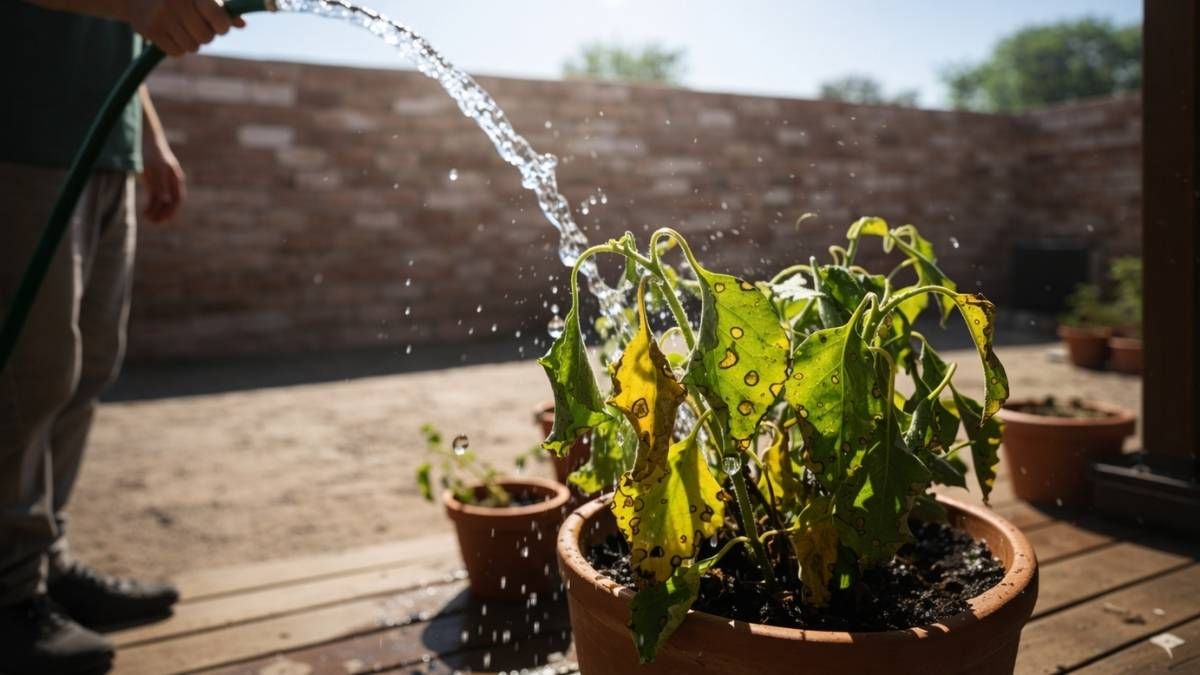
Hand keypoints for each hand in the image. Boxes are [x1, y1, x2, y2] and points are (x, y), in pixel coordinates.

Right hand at [127, 0, 245, 56]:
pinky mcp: (149, 29)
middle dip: (206, 34)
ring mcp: (160, 16)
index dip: (222, 25)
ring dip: (192, 42)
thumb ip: (222, 8)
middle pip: (206, 37)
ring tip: (182, 27)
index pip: (217, 15)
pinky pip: (177, 53)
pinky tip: (170, 33)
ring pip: (193, 47)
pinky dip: (178, 47)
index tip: (220, 26)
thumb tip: (242, 24)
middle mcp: (175, 1)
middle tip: (197, 25)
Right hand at [141, 138, 185, 222]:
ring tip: (148, 218)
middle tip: (156, 222)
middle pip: (175, 201)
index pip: (179, 198)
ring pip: (164, 201)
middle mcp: (171, 176)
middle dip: (167, 215)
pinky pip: (154, 196)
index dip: (173, 211)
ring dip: (157, 213)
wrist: (147, 136)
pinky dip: (150, 208)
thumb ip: (163, 181)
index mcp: (175, 176)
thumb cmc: (151, 155)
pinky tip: (145, 213)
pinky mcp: (151, 173)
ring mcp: (162, 175)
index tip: (164, 219)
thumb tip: (161, 197)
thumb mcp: (160, 168)